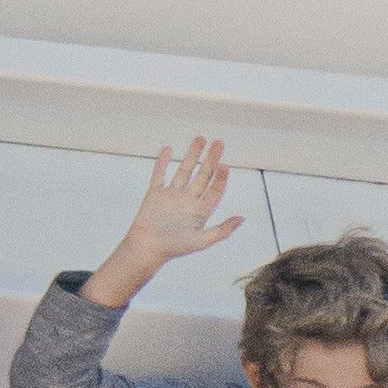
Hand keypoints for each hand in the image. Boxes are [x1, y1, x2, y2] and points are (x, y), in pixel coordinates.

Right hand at [100, 137, 244, 294]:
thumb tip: (242, 219)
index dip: (221, 178)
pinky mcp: (155, 194)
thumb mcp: (201, 241)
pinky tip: (168, 149)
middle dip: (211, 159)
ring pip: (184, 171)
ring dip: (192, 155)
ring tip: (200, 139)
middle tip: (218, 143)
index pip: (215, 190)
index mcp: (200, 212)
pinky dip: (163, 162)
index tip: (225, 165)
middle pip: (203, 176)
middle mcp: (188, 201)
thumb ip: (222, 230)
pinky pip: (160, 174)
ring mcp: (172, 196)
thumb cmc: (172, 248)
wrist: (145, 248)